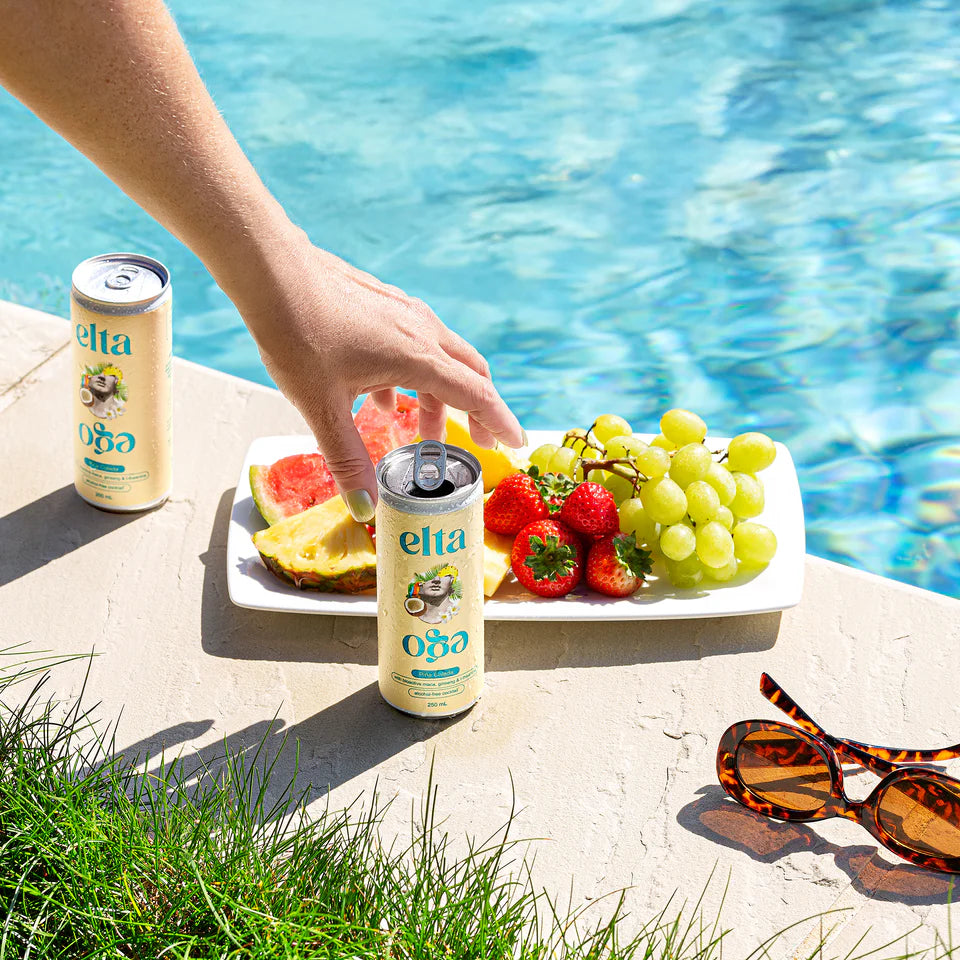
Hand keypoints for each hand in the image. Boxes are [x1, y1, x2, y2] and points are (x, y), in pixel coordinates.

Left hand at [231, 233, 523, 521]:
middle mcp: (422, 331)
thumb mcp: (322, 407)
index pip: (476, 395)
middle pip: (469, 373)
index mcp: (418, 357)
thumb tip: (365, 508)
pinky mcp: (384, 305)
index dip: (500, 423)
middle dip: (475, 411)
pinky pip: (414, 344)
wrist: (271, 271)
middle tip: (475, 442)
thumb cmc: (297, 332)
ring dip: (436, 397)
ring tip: (417, 429)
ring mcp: (404, 313)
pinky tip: (378, 396)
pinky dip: (410, 376)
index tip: (517, 443)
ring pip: (440, 359)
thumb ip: (347, 459)